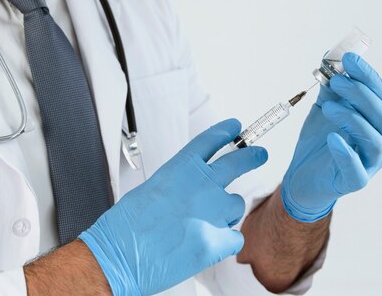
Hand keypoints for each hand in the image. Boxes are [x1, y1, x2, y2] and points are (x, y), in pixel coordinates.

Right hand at [78, 119, 267, 295]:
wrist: (122, 254)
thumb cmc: (129, 223)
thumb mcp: (154, 187)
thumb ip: (180, 183)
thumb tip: (192, 189)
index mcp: (182, 167)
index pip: (211, 140)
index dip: (226, 131)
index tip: (235, 127)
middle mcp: (202, 184)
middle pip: (237, 162)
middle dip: (252, 156)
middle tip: (260, 154)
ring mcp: (212, 212)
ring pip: (236, 205)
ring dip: (227, 211)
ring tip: (205, 222)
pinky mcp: (217, 241)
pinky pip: (235, 237)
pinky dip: (225, 240)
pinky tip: (207, 243)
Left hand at [281, 53, 381, 221]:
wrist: (304, 173)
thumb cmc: (321, 139)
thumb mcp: (325, 107)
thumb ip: (330, 85)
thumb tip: (329, 56)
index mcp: (377, 120)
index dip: (368, 76)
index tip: (349, 58)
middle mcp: (381, 140)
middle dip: (361, 94)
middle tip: (337, 81)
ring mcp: (370, 162)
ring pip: (375, 141)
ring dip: (353, 119)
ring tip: (328, 108)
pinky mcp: (354, 181)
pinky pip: (357, 170)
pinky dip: (346, 153)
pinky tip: (333, 138)